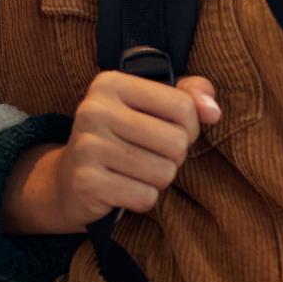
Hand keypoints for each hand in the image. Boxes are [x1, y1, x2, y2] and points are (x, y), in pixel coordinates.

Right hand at [6, 71, 219, 233]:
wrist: (69, 179)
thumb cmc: (123, 136)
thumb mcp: (152, 105)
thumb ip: (190, 95)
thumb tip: (213, 112)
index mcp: (111, 83)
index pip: (182, 105)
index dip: (190, 126)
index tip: (172, 131)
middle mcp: (94, 110)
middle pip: (176, 142)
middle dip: (175, 157)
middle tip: (153, 156)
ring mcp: (87, 147)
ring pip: (164, 172)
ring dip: (159, 179)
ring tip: (138, 171)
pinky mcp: (86, 183)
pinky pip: (145, 197)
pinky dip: (144, 198)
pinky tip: (125, 189)